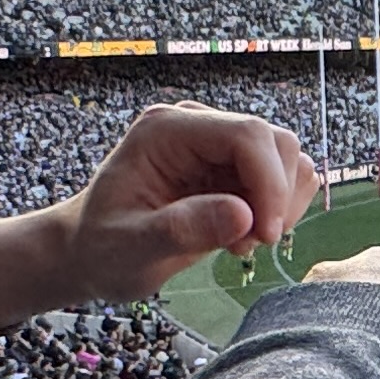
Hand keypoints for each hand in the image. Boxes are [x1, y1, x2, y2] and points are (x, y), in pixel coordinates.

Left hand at [0, 103, 320, 323]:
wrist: (92, 252)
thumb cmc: (102, 248)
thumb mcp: (132, 246)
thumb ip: (183, 229)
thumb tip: (244, 215)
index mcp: (167, 130)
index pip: (246, 134)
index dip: (269, 182)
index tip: (265, 234)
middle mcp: (198, 126)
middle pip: (276, 142)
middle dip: (276, 196)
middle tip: (248, 244)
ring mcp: (218, 145)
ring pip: (287, 159)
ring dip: (280, 205)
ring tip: (240, 241)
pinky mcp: (232, 168)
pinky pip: (283, 178)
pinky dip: (278, 209)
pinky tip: (243, 235)